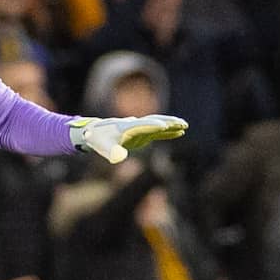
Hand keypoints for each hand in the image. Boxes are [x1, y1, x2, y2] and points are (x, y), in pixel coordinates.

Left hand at [69, 114, 187, 163]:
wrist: (94, 133)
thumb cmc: (98, 139)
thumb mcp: (103, 147)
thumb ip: (112, 152)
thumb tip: (120, 158)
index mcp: (127, 126)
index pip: (143, 125)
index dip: (153, 125)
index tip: (164, 126)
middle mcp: (136, 125)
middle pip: (155, 121)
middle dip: (168, 122)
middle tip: (182, 123)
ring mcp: (140, 129)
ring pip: (159, 125)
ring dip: (171, 125)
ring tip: (185, 126)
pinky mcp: (142, 134)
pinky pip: (158, 132)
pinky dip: (168, 132)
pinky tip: (179, 132)